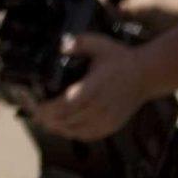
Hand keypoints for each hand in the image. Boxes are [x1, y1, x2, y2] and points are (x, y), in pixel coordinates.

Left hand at [32, 32, 153, 141]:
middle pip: (69, 119)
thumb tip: (60, 46)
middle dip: (47, 118)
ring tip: (42, 119)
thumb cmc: (119, 58)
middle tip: (31, 112)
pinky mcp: (112, 125)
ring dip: (57, 127)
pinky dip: (72, 133)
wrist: (146, 75)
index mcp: (96, 87)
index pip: (69, 103)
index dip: (50, 108)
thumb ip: (77, 43)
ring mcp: (108, 118)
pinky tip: (61, 127)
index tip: (35, 106)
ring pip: (77, 130)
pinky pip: (89, 135)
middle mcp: (102, 106)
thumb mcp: (98, 43)